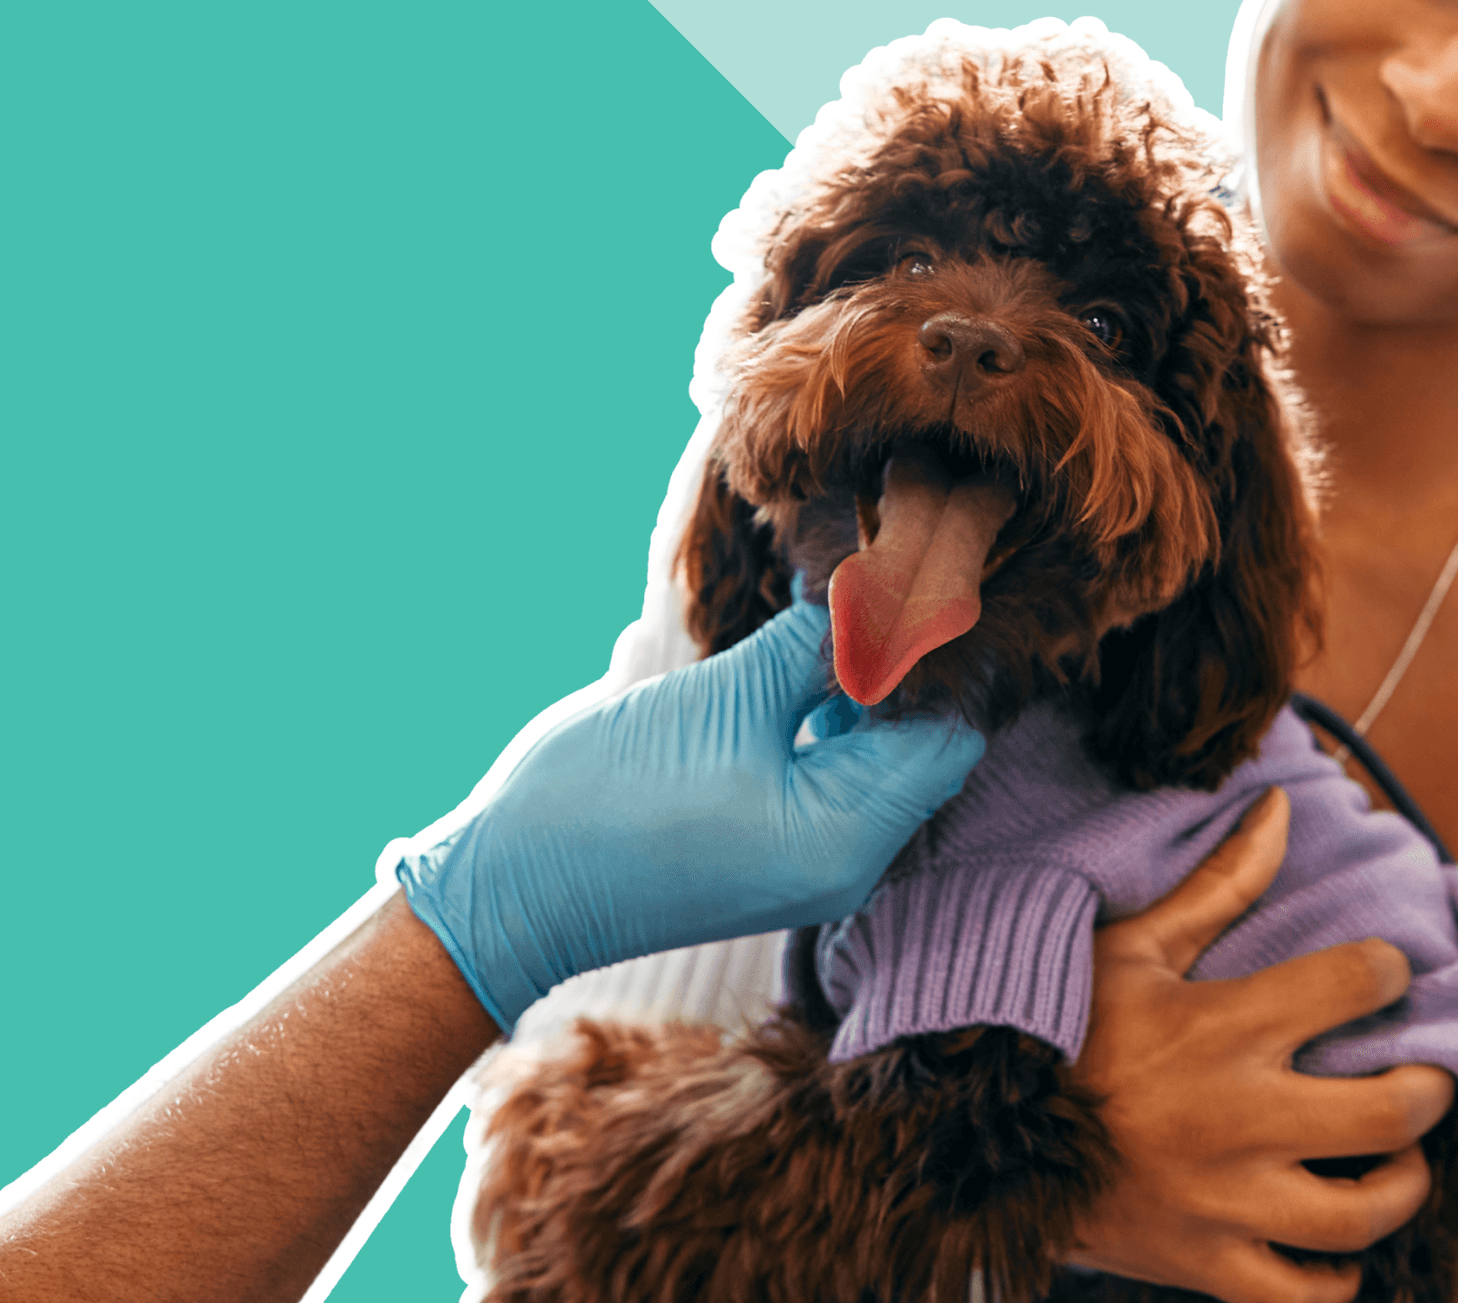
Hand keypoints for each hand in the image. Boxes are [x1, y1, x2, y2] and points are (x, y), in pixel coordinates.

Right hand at [394, 602, 986, 1028]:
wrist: (510, 885)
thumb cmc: (612, 798)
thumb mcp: (725, 701)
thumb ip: (814, 645)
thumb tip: (879, 589)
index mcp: (851, 837)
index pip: (947, 733)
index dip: (936, 652)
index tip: (911, 572)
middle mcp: (846, 858)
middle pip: (916, 742)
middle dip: (899, 660)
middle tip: (872, 571)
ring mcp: (806, 855)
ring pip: (870, 749)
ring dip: (858, 679)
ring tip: (830, 600)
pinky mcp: (767, 840)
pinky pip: (826, 765)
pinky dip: (822, 708)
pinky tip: (794, 649)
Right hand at [1067, 788, 1457, 1302]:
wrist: (978, 1138)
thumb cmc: (1064, 1034)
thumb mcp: (1133, 947)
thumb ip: (1218, 884)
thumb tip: (1277, 808)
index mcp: (1224, 1027)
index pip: (1357, 983)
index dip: (1391, 971)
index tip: (1384, 975)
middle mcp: (1238, 1119)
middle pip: (1393, 1114)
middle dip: (1430, 1092)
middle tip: (1424, 1078)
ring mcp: (1224, 1202)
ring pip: (1361, 1216)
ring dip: (1400, 1187)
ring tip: (1395, 1162)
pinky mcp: (1203, 1264)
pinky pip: (1299, 1295)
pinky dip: (1335, 1281)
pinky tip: (1338, 1249)